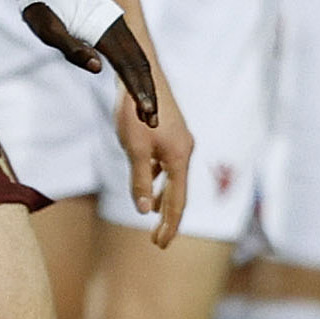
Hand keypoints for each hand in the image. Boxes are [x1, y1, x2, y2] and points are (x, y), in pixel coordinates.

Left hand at [25, 7, 155, 117]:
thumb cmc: (41, 7)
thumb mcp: (48, 30)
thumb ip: (73, 49)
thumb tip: (98, 68)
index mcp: (102, 30)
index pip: (128, 66)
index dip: (138, 91)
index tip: (146, 112)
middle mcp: (116, 27)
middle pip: (140, 65)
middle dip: (147, 94)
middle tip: (153, 122)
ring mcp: (116, 27)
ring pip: (139, 59)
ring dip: (145, 86)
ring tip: (147, 114)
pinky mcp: (112, 29)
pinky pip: (131, 53)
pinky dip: (137, 74)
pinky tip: (137, 89)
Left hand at [114, 61, 191, 248]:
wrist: (140, 73)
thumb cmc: (136, 111)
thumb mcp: (134, 149)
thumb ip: (139, 180)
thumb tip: (143, 209)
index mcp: (180, 158)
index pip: (177, 202)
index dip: (169, 225)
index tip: (160, 245)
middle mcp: (185, 150)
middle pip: (178, 193)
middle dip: (167, 218)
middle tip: (157, 241)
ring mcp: (179, 140)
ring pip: (172, 177)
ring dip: (162, 197)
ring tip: (152, 213)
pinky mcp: (171, 132)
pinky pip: (167, 163)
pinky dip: (158, 177)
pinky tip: (147, 179)